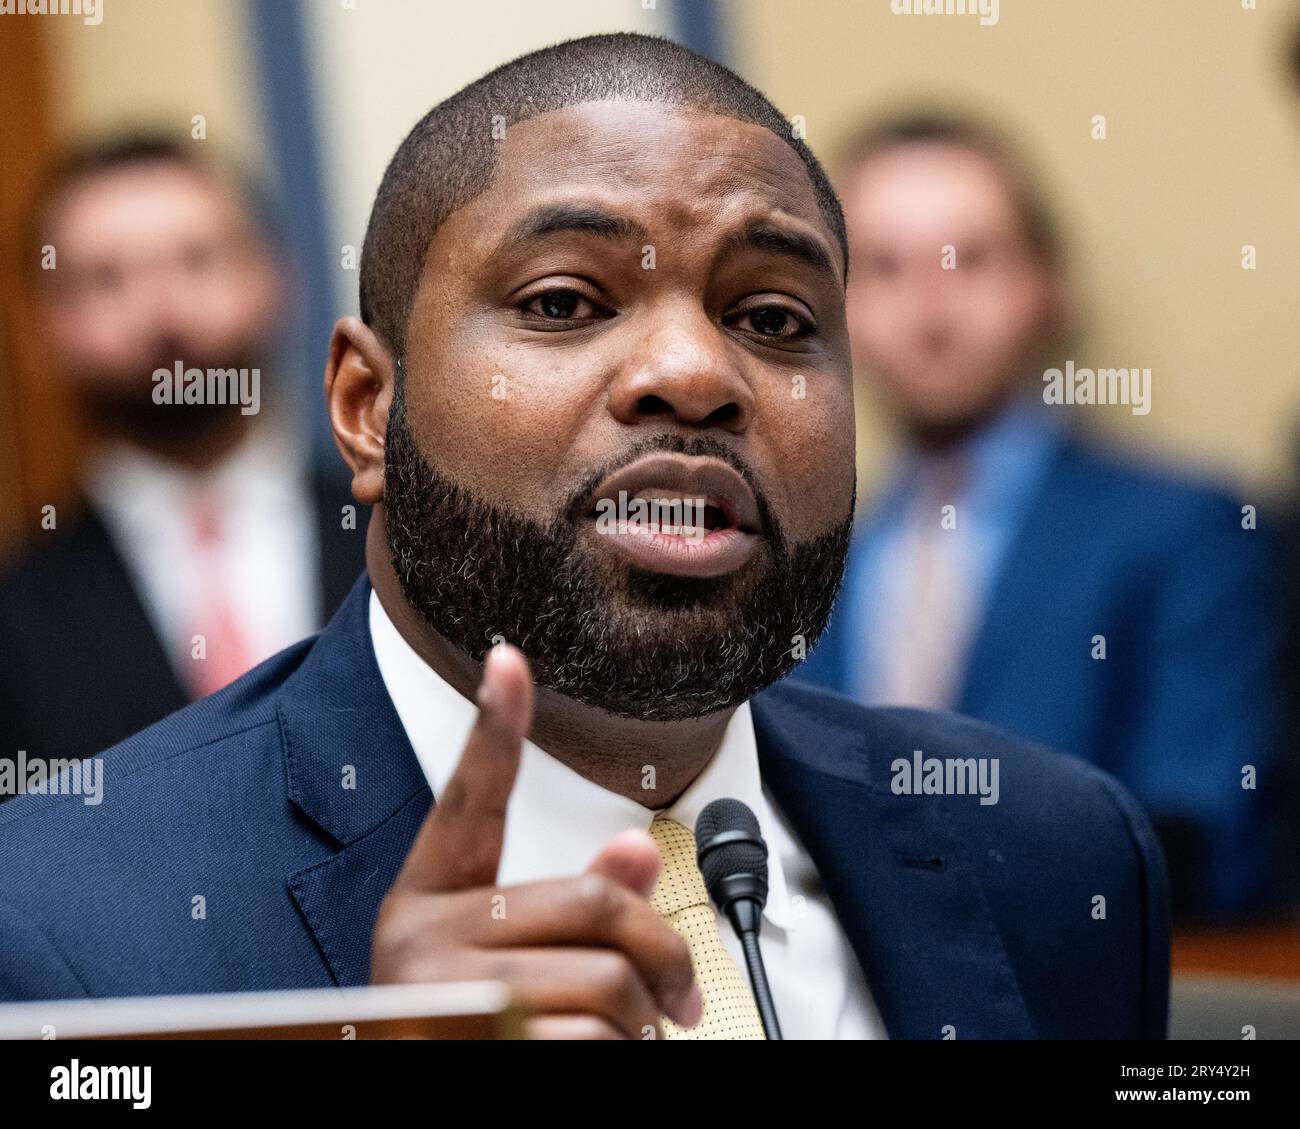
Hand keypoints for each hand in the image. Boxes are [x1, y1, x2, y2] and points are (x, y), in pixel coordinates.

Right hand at [369, 643, 702, 1038]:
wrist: (427, 1082)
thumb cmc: (475, 1033)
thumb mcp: (508, 961)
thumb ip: (570, 904)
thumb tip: (633, 851)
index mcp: (428, 898)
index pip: (467, 796)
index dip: (493, 724)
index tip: (510, 656)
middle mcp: (420, 936)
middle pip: (597, 902)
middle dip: (665, 954)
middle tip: (682, 997)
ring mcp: (440, 996)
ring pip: (608, 978)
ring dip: (647, 1021)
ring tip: (633, 1039)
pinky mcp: (474, 1043)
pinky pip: (591, 1036)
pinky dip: (625, 1055)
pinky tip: (607, 1056)